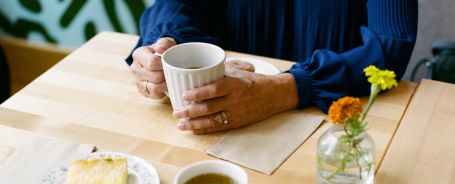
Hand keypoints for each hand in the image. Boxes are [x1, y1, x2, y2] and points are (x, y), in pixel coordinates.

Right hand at [130, 37, 175, 97]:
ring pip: (154, 88)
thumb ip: (164, 43)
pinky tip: (166, 85)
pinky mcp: (142, 91)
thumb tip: (160, 49)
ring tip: (170, 79)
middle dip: (167, 75)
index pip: (152, 63)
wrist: (159, 60)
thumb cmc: (163, 51)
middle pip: (155, 76)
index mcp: (139, 54)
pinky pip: (154, 95)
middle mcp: (135, 68)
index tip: (170, 64)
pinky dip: (163, 92)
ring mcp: (137, 81)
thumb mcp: (166, 43)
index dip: (164, 65)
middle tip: (173, 72)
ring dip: (165, 85)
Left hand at [173, 69, 298, 133]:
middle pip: (209, 107)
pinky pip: (219, 128)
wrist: (275, 95)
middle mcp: (235, 100)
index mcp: (235, 84)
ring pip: (212, 121)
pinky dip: (205, 129)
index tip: (184, 95)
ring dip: (194, 124)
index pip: (214, 89)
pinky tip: (194, 130)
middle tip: (176, 112)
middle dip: (190, 111)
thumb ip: (219, 73)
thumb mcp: (238, 72)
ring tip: (180, 124)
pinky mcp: (238, 123)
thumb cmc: (253, 81)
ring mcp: (237, 113)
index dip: (198, 93)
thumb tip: (196, 70)